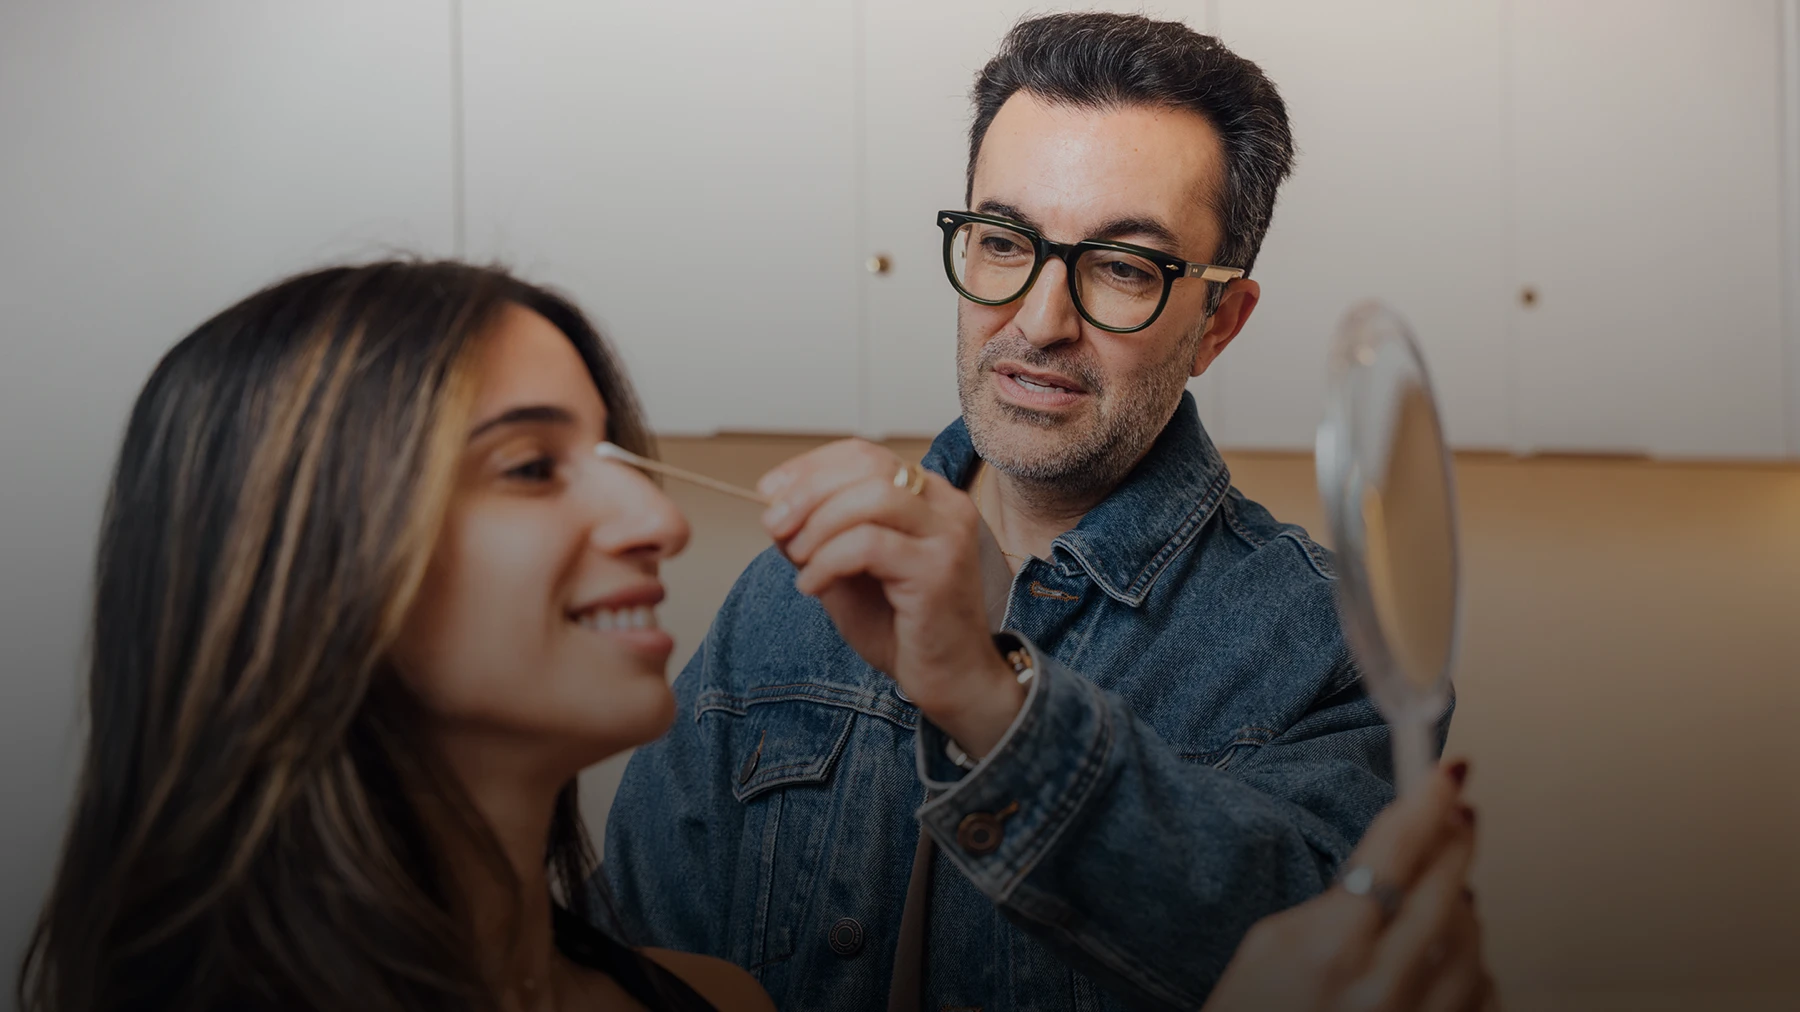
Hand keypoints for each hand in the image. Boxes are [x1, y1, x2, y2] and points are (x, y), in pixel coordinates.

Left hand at [759, 440, 1023, 756]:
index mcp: (926, 496)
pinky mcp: (940, 568)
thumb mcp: (847, 572)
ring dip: (818, 525)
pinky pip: (869, 545)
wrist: (950, 680)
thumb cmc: (901, 627)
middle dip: (807, 492)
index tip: (770, 490)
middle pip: (866, 466)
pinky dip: (828, 561)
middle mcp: (945, 504)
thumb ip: (818, 537)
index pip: (863, 454)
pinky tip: (812, 586)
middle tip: (774, 525)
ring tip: (799, 559)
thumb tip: (774, 508)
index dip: (810, 467)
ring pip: (871, 498)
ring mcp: (947, 534)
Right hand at [1203, 760, 1497, 1011]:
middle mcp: (1384, 988)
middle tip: (1458, 812)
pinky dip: (1470, 967)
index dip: (1426, 804)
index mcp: (1332, 949)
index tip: (1447, 775)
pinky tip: (1449, 956)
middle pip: (1447, 890)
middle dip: (1455, 841)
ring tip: (1442, 892)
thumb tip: (1387, 867)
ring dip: (1462, 907)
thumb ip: (1332, 905)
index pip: (1397, 851)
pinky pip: (1482, 997)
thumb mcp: (1268, 946)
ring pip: (1473, 942)